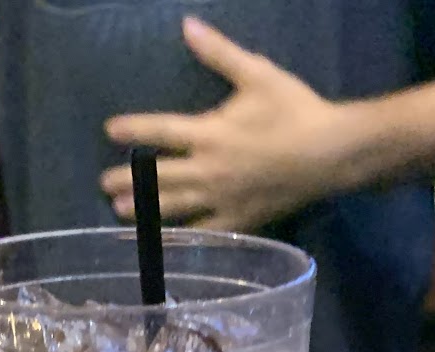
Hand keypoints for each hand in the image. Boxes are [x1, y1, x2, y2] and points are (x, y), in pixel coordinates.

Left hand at [100, 16, 351, 230]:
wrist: (331, 154)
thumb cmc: (294, 110)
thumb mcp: (257, 73)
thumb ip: (218, 52)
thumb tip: (186, 25)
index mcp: (211, 134)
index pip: (161, 131)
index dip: (133, 130)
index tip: (109, 130)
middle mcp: (211, 171)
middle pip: (160, 177)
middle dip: (129, 180)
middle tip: (103, 184)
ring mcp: (224, 200)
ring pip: (177, 209)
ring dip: (147, 210)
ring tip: (120, 212)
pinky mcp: (242, 220)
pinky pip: (207, 234)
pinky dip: (185, 239)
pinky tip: (168, 243)